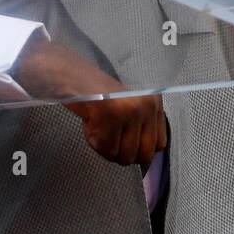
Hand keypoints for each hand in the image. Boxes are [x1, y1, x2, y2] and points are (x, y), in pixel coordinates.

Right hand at [14, 34, 167, 165]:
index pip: (159, 145)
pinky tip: (90, 125)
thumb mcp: (130, 107)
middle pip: (143, 155)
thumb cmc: (98, 94)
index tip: (124, 143)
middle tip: (109, 140)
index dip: (140, 150)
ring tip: (98, 128)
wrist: (73, 76)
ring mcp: (131, 111)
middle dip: (123, 155)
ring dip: (107, 148)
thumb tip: (143, 158)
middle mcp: (147, 105)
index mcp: (154, 102)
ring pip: (124, 156)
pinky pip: (106, 149)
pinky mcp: (112, 116)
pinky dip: (95, 143)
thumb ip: (140, 127)